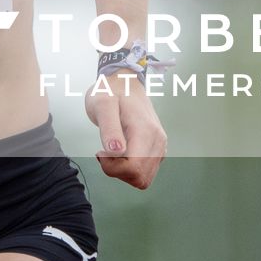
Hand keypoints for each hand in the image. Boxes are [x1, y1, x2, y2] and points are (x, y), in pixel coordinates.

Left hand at [87, 75, 166, 190]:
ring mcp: (160, 146)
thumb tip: (116, 152)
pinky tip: (119, 152)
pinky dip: (129, 169)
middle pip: (139, 178)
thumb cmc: (110, 91)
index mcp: (146, 131)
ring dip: (123, 171)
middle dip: (117, 171)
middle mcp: (158, 141)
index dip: (112, 167)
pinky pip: (145, 172)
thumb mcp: (102, 105)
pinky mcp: (157, 150)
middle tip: (104, 151)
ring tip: (112, 150)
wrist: (124, 81)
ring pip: (143, 179)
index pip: (133, 168)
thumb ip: (109, 128)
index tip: (100, 151)